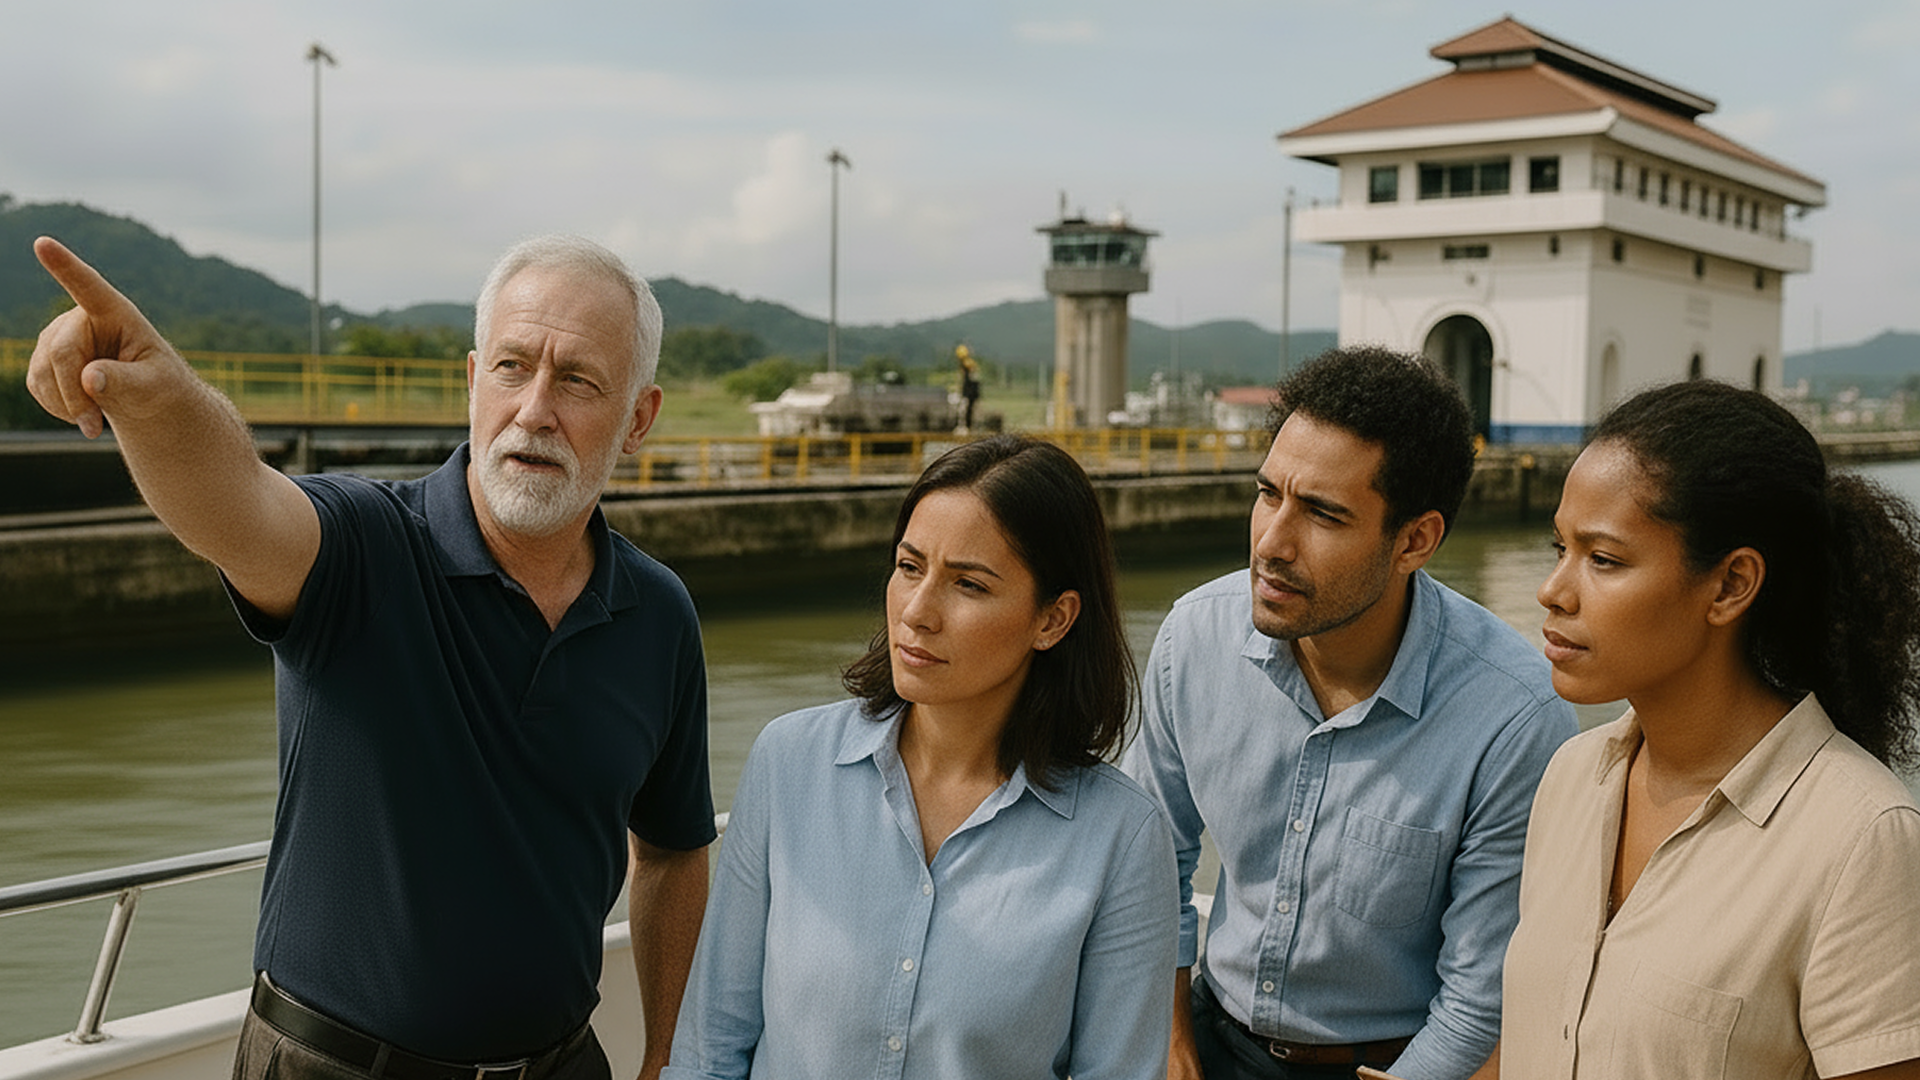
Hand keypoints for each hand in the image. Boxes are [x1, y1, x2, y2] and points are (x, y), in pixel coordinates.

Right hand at [26, 236, 183, 437]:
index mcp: (117, 313)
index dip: (65, 266)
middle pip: (61, 352)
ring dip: (65, 404)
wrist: (148, 399)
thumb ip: (128, 382)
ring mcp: (57, 336)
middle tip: (92, 427)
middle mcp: (81, 317)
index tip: (43, 243)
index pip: (89, 287)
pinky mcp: (44, 359)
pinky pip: (36, 384)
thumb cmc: (161, 386)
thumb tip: (91, 380)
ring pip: (42, 371)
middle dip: (74, 394)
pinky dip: (56, 406)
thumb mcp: (156, 387)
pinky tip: (79, 412)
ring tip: (94, 422)